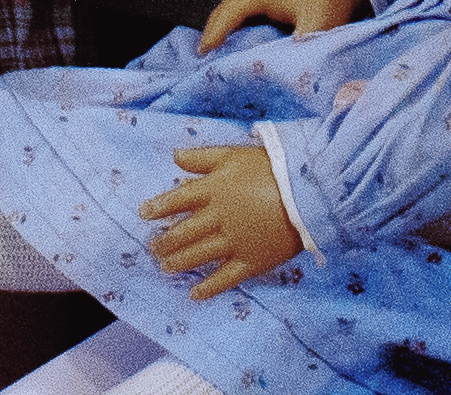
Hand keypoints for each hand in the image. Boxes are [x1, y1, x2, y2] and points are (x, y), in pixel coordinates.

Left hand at [142, 142, 300, 299]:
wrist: (306, 194)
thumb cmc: (271, 169)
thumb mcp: (233, 154)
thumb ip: (202, 157)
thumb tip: (174, 157)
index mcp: (212, 191)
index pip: (177, 200)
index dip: (158, 206)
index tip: (144, 213)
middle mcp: (217, 219)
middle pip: (183, 232)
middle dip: (164, 241)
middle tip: (152, 247)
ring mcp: (232, 243)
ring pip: (198, 255)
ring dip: (178, 262)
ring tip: (165, 267)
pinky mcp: (250, 262)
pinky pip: (224, 278)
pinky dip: (208, 288)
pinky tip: (194, 294)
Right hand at [193, 0, 368, 51]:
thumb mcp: (318, 24)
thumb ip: (301, 49)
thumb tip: (285, 73)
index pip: (228, 15)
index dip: (214, 36)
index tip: (202, 58)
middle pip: (225, 14)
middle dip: (214, 37)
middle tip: (205, 64)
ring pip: (235, 15)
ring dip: (226, 34)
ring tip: (219, 60)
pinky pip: (247, 16)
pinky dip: (239, 31)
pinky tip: (242, 49)